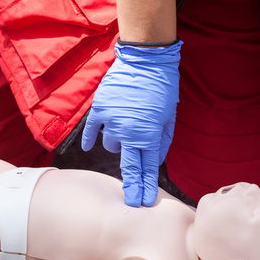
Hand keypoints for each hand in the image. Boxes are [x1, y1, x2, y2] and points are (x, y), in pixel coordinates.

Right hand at [81, 41, 181, 206]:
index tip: (144, 201)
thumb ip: (161, 141)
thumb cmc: (162, 86)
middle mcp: (128, 131)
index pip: (147, 168)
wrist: (145, 58)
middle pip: (128, 167)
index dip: (146, 186)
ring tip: (127, 127)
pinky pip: (92, 131)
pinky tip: (90, 145)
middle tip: (133, 202)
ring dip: (119, 143)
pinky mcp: (99, 109)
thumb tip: (154, 160)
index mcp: (148, 134)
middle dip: (132, 186)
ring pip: (111, 146)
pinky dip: (91, 139)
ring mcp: (111, 121)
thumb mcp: (169, 116)